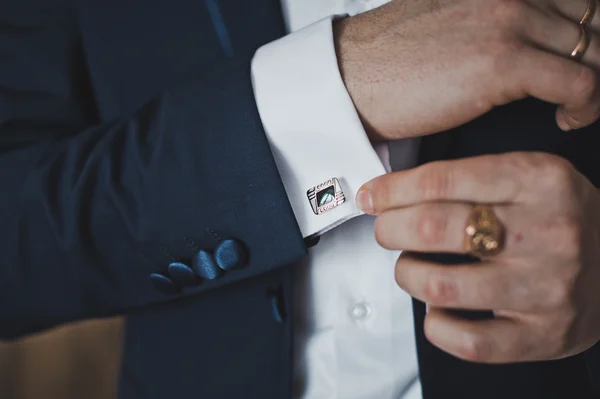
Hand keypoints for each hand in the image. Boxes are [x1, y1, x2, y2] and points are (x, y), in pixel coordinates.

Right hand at [334, 0, 599, 140]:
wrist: (351, 77)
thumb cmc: (391, 58)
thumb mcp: (451, 19)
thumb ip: (491, 18)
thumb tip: (523, 40)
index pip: (575, 0)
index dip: (587, 33)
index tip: (580, 61)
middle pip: (591, 21)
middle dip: (595, 57)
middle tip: (581, 87)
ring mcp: (508, 23)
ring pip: (593, 50)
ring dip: (594, 83)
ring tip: (575, 106)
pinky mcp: (502, 63)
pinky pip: (579, 83)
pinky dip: (583, 106)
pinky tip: (564, 119)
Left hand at [357, 152, 599, 362]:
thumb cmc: (558, 217)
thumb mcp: (526, 177)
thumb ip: (465, 180)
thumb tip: (387, 194)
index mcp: (539, 180)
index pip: (441, 180)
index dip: (391, 190)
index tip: (370, 197)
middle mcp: (546, 232)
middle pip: (435, 229)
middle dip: (391, 229)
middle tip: (386, 231)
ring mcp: (547, 287)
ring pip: (441, 285)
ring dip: (408, 274)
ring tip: (411, 267)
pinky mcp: (544, 334)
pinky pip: (467, 340)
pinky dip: (436, 325)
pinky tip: (437, 310)